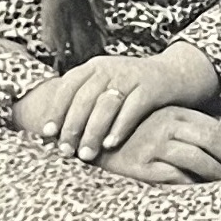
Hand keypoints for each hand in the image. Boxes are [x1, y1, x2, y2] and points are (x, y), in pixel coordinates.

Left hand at [12, 45, 220, 158]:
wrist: (172, 74)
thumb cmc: (131, 88)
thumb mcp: (105, 86)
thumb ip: (82, 103)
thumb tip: (52, 134)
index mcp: (93, 66)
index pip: (67, 87)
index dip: (56, 110)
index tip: (48, 134)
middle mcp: (110, 68)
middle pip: (85, 98)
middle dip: (73, 127)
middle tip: (66, 151)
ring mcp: (131, 76)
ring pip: (106, 105)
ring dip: (94, 132)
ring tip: (87, 154)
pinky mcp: (150, 87)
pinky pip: (132, 109)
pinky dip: (119, 127)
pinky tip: (111, 144)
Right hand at [96, 106, 220, 185]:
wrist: (88, 137)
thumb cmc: (133, 135)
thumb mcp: (161, 123)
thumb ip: (187, 130)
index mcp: (175, 113)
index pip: (216, 128)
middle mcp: (166, 126)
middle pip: (212, 142)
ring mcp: (153, 145)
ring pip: (197, 160)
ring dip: (217, 175)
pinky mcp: (140, 166)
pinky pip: (174, 177)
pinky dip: (191, 185)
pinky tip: (202, 192)